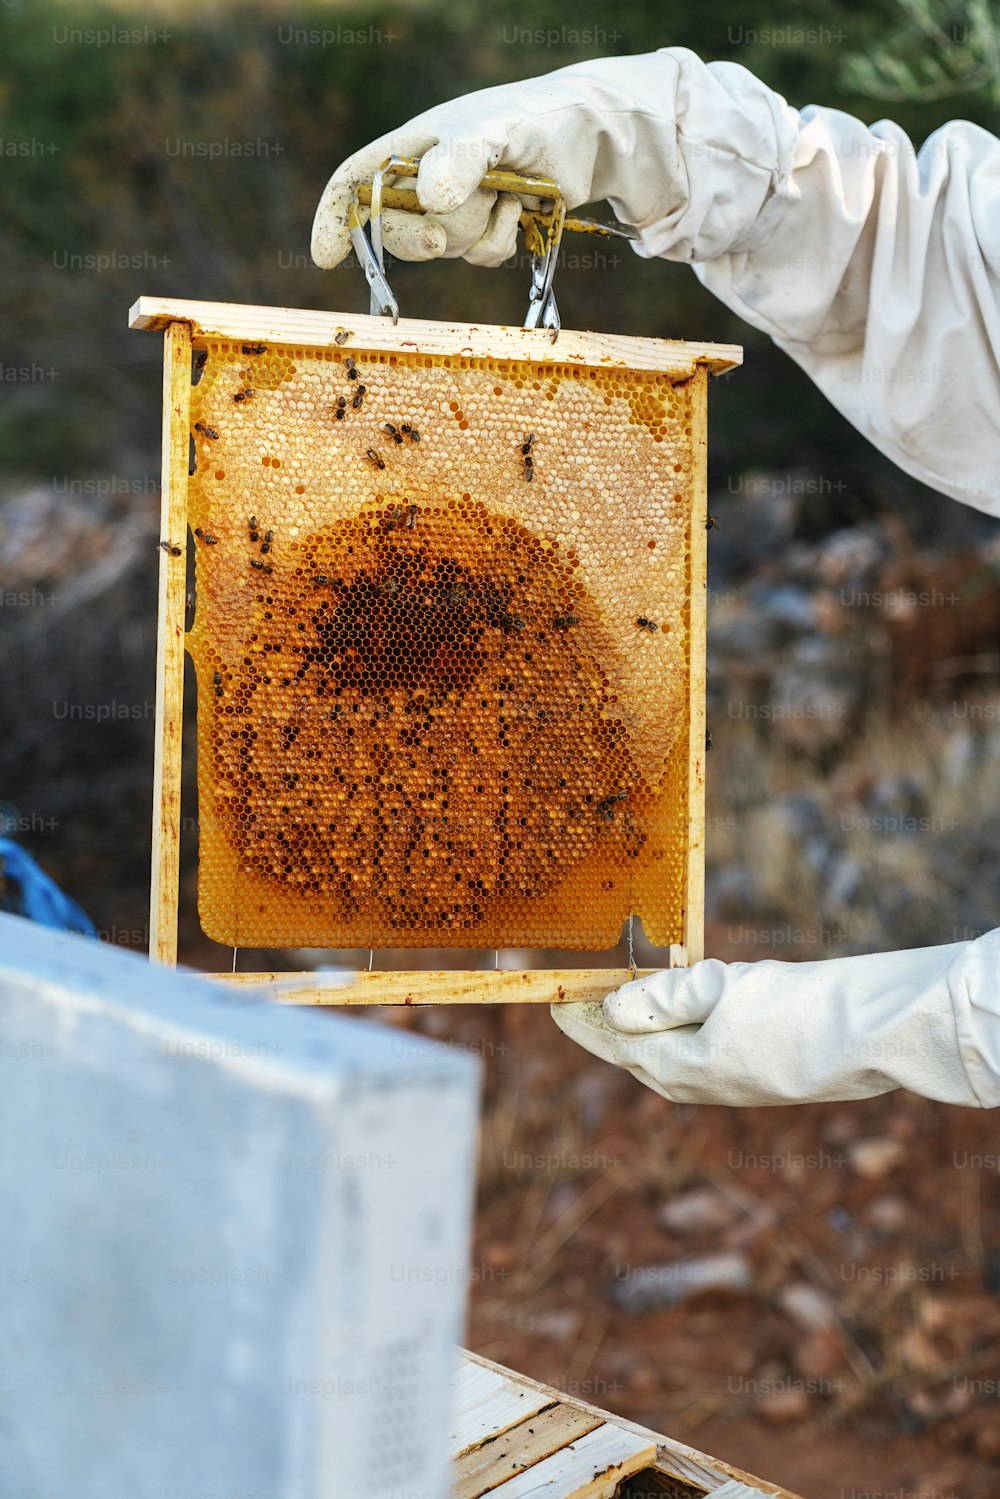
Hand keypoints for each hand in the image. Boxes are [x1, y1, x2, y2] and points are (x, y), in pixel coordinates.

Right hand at [311, 49, 796, 270]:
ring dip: (476, 232)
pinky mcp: (490, 229)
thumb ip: (461, 161)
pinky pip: (481, 256)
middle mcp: (429, 179)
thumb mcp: (496, 132)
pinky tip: (523, 211)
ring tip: (507, 195)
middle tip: (442, 234)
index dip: (335, 220)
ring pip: (444, 248)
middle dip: (421, 238)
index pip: (355, 183)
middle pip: (395, 231)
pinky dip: (502, 241)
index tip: (326, 258)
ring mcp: (459, 208)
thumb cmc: (536, 119)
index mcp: (414, 148)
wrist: (589, 138)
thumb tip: (430, 200)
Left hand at [551, 938, 999, 1106]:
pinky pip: (696, 1055)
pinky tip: (677, 1018)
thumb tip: (614, 1009)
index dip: (580, 1019)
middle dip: (603, 1029)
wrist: (864, 1037)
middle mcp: (697, 1085)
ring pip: (664, 1059)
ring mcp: (727, 1084)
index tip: (554, 997)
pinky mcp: (753, 1074)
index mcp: (678, 1068)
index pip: (613, 1041)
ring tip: (617, 1007)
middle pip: (633, 1055)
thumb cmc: (791, 1010)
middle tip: (576, 1001)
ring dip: (638, 1032)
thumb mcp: (718, 991)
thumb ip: (662, 999)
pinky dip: (673, 1034)